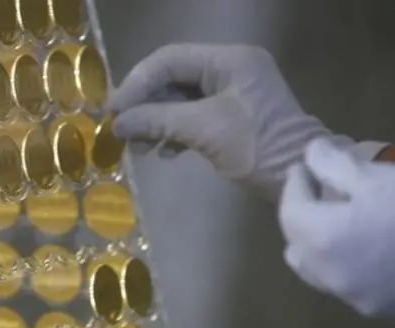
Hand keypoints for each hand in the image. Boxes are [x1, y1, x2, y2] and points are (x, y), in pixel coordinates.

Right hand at [109, 44, 335, 198]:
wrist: (300, 179)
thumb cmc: (257, 147)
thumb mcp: (204, 130)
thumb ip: (157, 120)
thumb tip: (117, 123)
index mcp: (229, 60)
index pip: (170, 60)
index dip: (137, 82)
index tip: (114, 110)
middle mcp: (230, 69)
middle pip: (172, 79)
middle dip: (145, 105)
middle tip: (122, 130)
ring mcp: (231, 93)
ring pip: (179, 100)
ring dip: (156, 122)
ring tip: (139, 148)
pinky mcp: (230, 117)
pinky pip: (191, 116)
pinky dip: (173, 132)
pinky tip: (162, 153)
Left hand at [279, 138, 394, 317]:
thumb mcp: (377, 178)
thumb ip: (334, 165)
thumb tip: (311, 155)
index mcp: (320, 239)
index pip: (291, 210)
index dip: (296, 185)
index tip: (304, 167)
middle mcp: (326, 274)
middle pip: (297, 242)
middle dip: (301, 214)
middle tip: (317, 191)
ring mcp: (351, 296)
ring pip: (315, 269)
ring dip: (316, 244)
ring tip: (335, 220)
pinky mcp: (376, 309)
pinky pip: (344, 283)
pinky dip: (342, 263)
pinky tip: (363, 247)